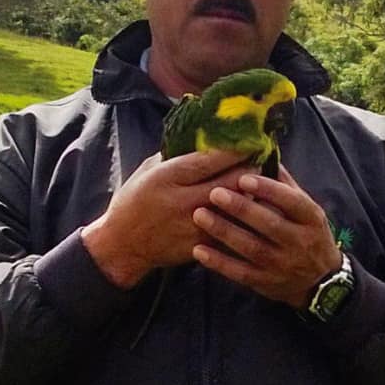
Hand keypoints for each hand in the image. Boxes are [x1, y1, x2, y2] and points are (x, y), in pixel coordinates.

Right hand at [81, 149, 254, 287]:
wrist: (123, 245)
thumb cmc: (134, 202)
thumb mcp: (149, 170)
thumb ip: (175, 155)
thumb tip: (206, 139)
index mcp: (168, 177)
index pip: (210, 160)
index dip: (235, 150)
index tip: (252, 141)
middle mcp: (184, 201)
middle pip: (231, 182)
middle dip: (250, 170)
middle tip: (260, 162)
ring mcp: (195, 226)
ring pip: (237, 207)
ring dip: (251, 195)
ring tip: (262, 185)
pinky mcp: (203, 245)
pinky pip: (233, 229)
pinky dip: (244, 219)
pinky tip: (252, 211)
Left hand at [191, 166, 342, 309]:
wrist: (320, 281)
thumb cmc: (308, 234)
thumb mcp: (307, 209)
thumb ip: (285, 185)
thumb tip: (262, 155)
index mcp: (311, 218)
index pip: (291, 201)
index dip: (268, 189)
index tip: (244, 177)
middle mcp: (299, 242)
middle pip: (269, 224)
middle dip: (241, 208)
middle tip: (214, 192)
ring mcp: (282, 265)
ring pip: (251, 248)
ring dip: (224, 231)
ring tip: (200, 215)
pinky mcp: (266, 283)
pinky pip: (240, 273)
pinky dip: (219, 262)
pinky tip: (199, 250)